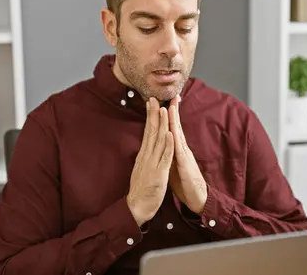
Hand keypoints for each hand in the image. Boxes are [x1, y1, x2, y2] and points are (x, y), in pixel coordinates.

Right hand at [127, 97, 173, 226]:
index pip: (147, 132)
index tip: (152, 103)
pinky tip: (170, 134)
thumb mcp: (143, 169)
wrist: (136, 208)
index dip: (150, 117)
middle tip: (154, 98)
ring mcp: (152, 164)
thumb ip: (146, 157)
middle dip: (153, 114)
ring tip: (163, 110)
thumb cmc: (142, 190)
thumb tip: (146, 147)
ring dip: (161, 124)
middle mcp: (147, 156)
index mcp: (144, 155)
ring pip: (158, 141)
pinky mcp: (158, 173)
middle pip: (151, 132)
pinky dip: (167, 144)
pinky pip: (164, 157)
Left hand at [168, 96, 207, 214]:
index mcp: (176, 149)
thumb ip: (169, 152)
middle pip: (176, 127)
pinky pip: (179, 151)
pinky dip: (176, 141)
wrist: (197, 198)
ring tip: (170, 106)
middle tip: (172, 95)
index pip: (172, 128)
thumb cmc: (184, 182)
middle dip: (173, 111)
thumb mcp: (173, 164)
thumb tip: (163, 144)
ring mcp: (184, 156)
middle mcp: (181, 149)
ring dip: (174, 121)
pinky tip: (173, 132)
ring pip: (178, 135)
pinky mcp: (185, 165)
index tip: (164, 101)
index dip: (168, 115)